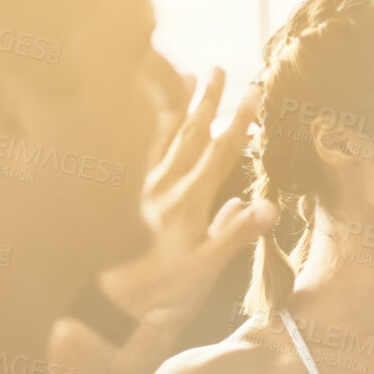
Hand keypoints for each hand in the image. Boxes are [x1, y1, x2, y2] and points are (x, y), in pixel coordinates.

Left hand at [99, 68, 276, 324]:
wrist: (105, 304)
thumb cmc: (161, 290)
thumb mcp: (205, 268)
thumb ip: (235, 234)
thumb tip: (268, 205)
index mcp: (189, 201)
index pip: (221, 152)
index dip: (240, 121)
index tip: (255, 93)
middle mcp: (162, 185)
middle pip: (190, 133)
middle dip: (208, 99)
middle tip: (220, 69)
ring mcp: (139, 186)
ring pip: (161, 134)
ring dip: (177, 104)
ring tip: (186, 76)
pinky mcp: (122, 193)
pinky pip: (136, 148)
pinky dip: (146, 125)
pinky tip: (148, 114)